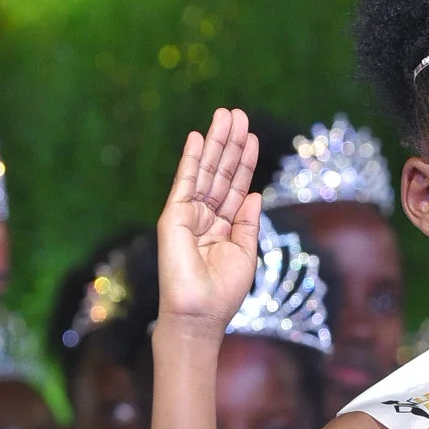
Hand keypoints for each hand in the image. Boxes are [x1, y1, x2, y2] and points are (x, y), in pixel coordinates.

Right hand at [157, 108, 263, 338]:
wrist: (199, 315)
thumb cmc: (222, 292)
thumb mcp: (244, 252)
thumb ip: (247, 221)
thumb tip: (254, 193)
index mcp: (223, 226)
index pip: (235, 186)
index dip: (244, 161)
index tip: (253, 136)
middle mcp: (205, 217)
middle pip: (220, 172)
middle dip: (230, 143)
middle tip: (238, 114)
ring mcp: (188, 215)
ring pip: (205, 171)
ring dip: (215, 143)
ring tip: (225, 116)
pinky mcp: (174, 217)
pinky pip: (184, 182)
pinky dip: (191, 159)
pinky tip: (197, 137)